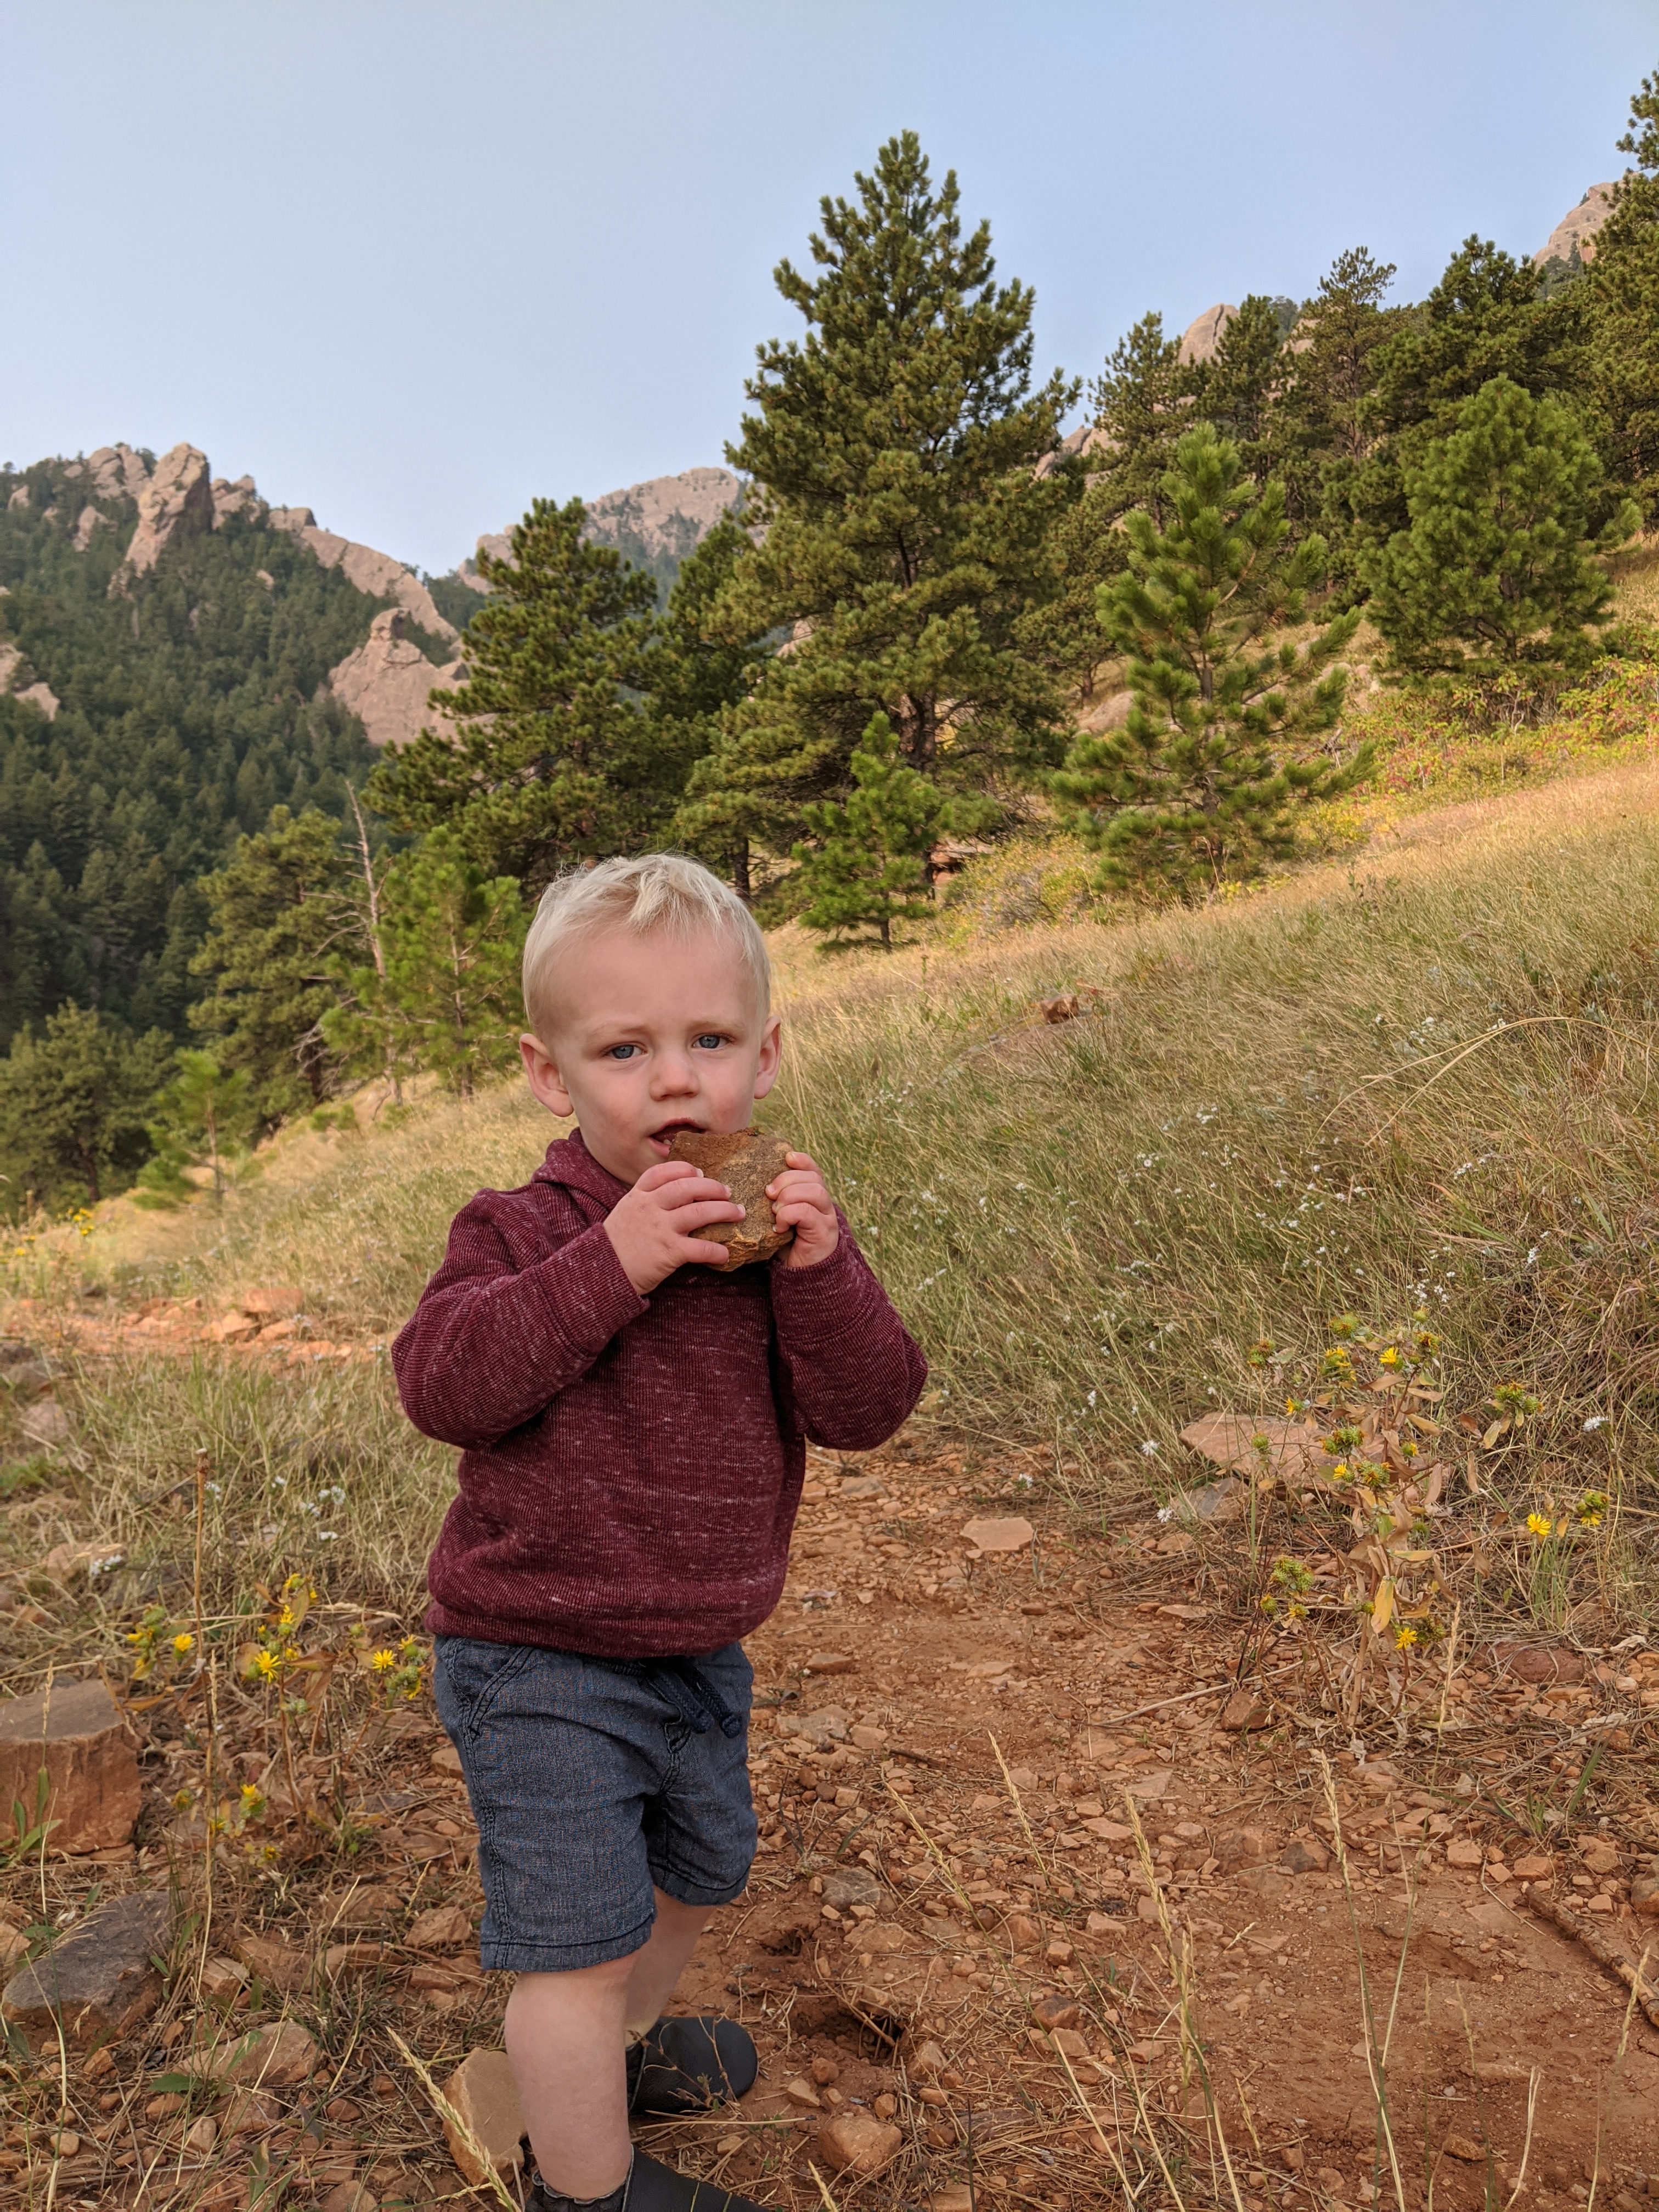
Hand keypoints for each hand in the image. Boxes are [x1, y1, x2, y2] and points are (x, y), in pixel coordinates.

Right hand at [604, 1161, 745, 1292]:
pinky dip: (717, 1251)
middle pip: (688, 1188)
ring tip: (738, 1213)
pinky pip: (701, 1248)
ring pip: (700, 1213)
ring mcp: (660, 1229)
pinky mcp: (669, 1252)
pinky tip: (725, 1254)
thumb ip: (645, 1201)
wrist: (602, 1272)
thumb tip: (676, 1194)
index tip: (699, 1172)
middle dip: (712, 1187)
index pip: (663, 1172)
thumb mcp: (625, 1213)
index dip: (685, 1169)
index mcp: (638, 1196)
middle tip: (728, 1192)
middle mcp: (650, 1207)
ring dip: (724, 1211)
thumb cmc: (616, 1245)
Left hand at [768, 1151, 839, 1268]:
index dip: (803, 1160)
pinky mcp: (823, 1233)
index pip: (815, 1171)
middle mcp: (825, 1206)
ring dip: (789, 1196)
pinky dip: (789, 1214)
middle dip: (788, 1179)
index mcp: (815, 1198)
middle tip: (769, 1193)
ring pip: (815, 1192)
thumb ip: (777, 1201)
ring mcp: (827, 1219)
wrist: (801, 1277)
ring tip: (774, 1210)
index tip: (787, 1157)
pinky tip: (779, 1226)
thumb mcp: (780, 1218)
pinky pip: (807, 1212)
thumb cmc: (787, 1246)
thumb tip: (758, 1183)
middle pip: (814, 1179)